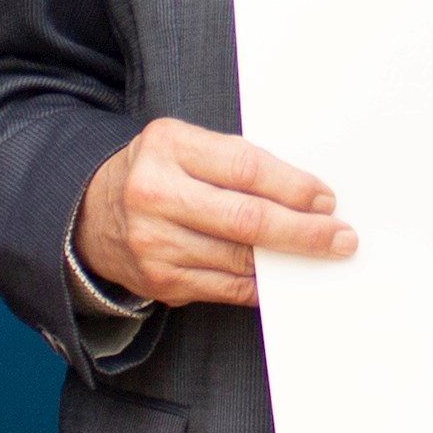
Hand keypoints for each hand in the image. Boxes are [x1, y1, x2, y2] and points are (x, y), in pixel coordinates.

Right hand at [76, 118, 352, 306]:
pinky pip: (227, 288)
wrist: (90, 212)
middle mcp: (155, 196)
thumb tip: (306, 196)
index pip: (245, 168)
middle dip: (304, 232)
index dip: (293, 187)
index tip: (327, 199)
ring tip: (322, 255)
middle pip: (246, 220)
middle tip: (341, 238)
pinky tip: (284, 276)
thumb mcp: (185, 145)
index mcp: (167, 147)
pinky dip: (261, 284)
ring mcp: (154, 244)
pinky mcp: (160, 282)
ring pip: (240, 259)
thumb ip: (236, 162)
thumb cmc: (157, 171)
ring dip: (288, 262)